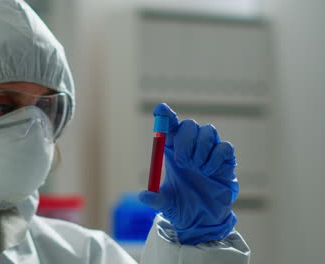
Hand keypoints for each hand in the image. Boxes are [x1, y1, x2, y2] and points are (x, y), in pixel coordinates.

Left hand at [139, 103, 237, 244]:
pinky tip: (209, 173)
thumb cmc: (182, 206)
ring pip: (208, 130)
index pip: (169, 126)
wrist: (204, 220)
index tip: (161, 110)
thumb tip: (144, 196)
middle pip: (190, 125)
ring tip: (197, 169)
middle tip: (182, 162)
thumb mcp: (166, 204)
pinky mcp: (226, 160)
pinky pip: (224, 147)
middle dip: (185, 140)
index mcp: (173, 150)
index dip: (165, 115)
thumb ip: (155, 199)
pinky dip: (215, 158)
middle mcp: (191, 147)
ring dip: (200, 150)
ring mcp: (209, 151)